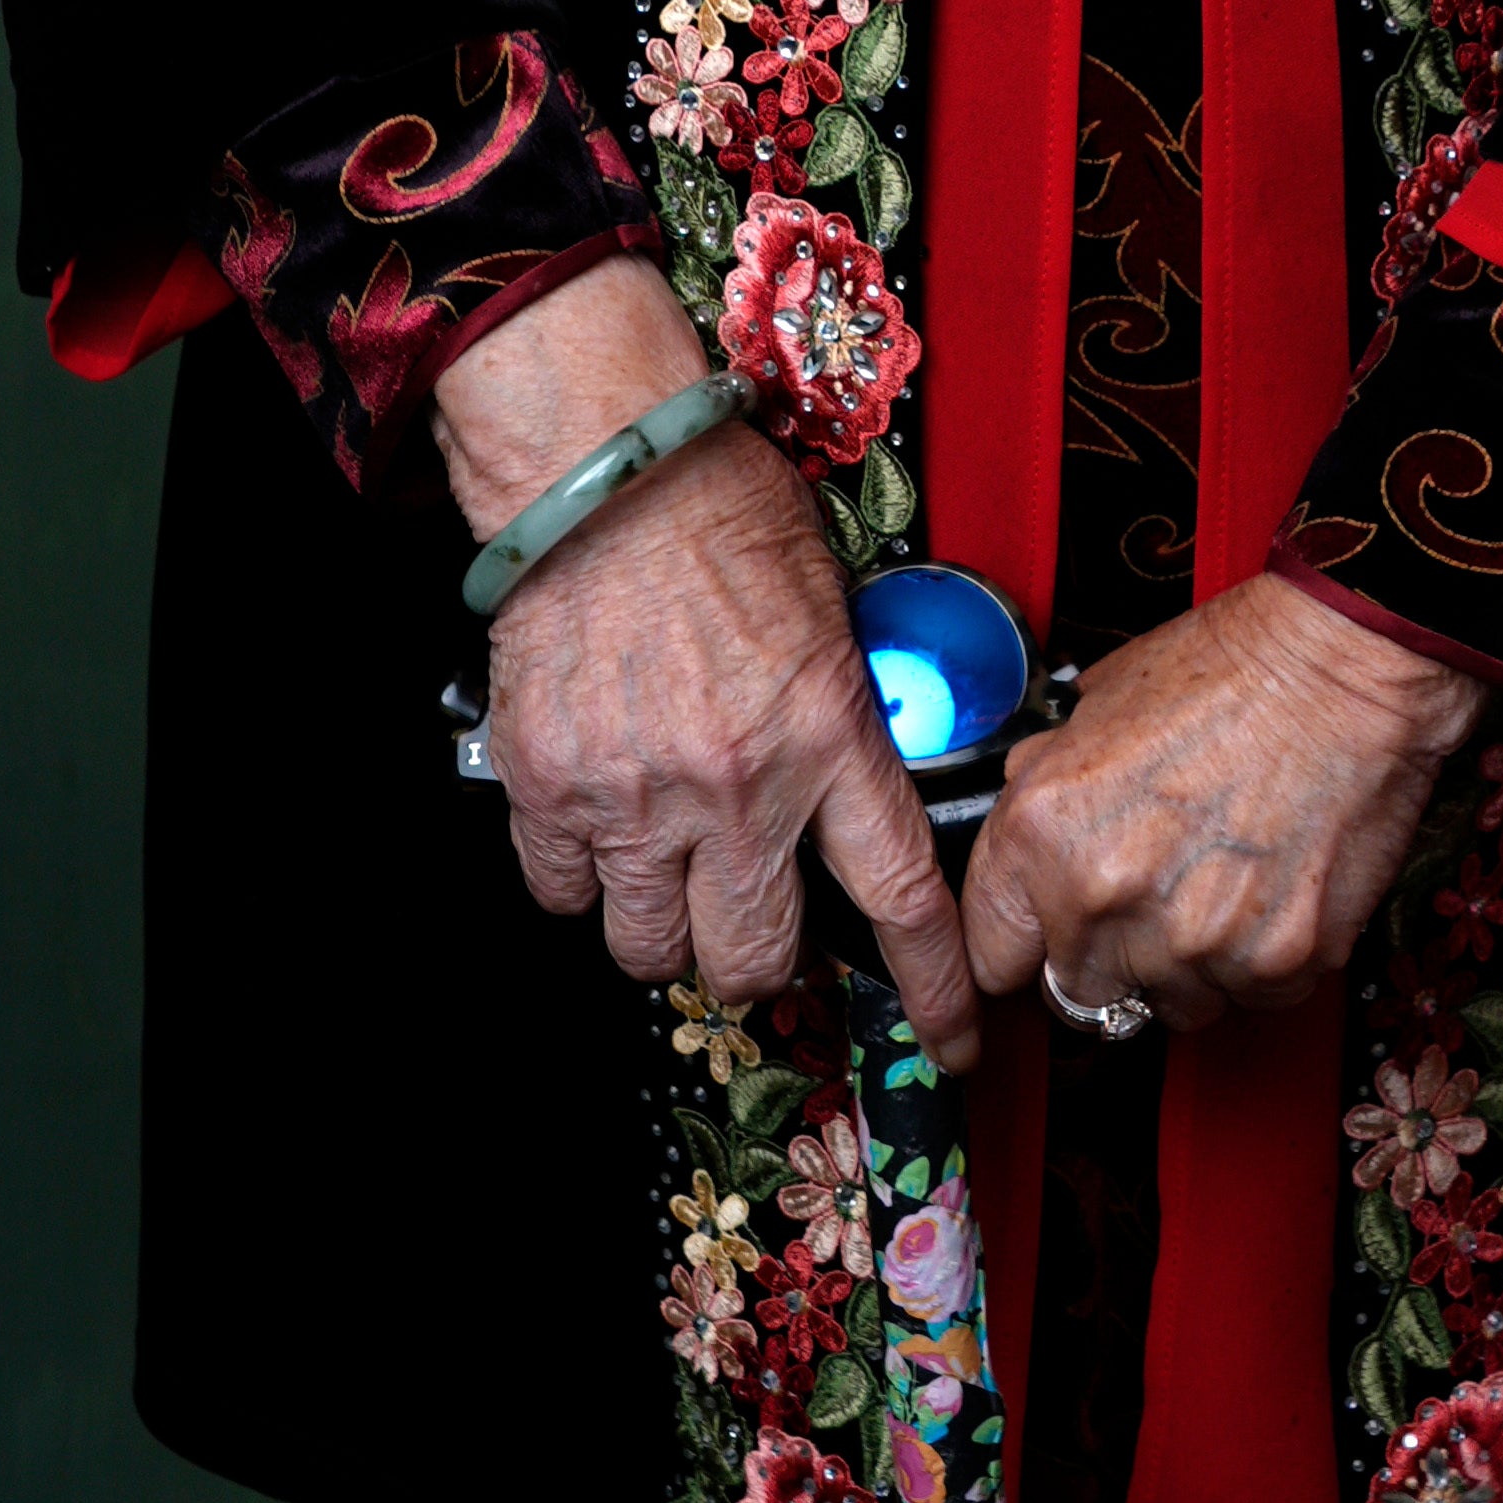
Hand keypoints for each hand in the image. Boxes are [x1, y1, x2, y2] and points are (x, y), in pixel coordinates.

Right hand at [435, 257, 977, 1070]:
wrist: (606, 467)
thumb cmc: (723, 512)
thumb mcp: (832, 613)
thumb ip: (842, 717)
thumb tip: (852, 788)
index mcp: (829, 737)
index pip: (899, 898)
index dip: (931, 987)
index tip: (952, 1035)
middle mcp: (737, 788)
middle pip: (754, 960)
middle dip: (759, 958)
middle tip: (752, 914)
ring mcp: (636, 797)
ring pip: (649, 948)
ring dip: (662, 921)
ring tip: (665, 860)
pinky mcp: (550, 788)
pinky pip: (562, 892)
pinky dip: (578, 874)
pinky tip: (598, 817)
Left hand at [962, 573, 1482, 1034]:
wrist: (1345, 660)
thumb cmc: (1231, 667)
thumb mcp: (1096, 705)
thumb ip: (1045, 788)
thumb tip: (1030, 844)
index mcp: (1042, 833)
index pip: (992, 959)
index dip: (1025, 948)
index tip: (1047, 945)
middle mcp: (1105, 898)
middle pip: (1081, 994)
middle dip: (1113, 954)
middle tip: (1160, 893)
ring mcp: (1192, 939)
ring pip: (1172, 1005)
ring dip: (1191, 964)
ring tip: (1226, 880)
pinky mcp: (1276, 959)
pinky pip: (1252, 996)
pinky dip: (1263, 958)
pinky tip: (1276, 887)